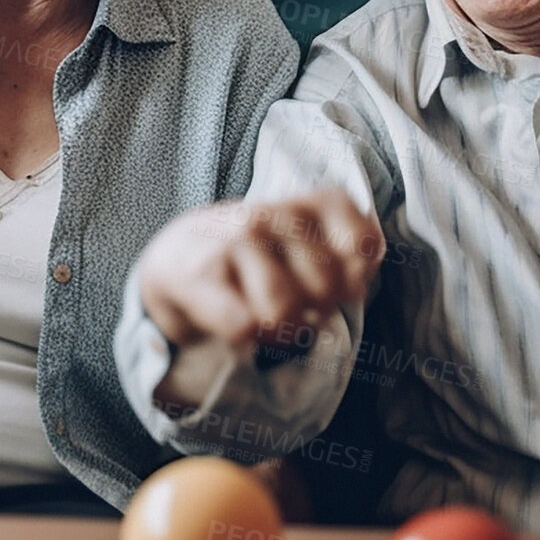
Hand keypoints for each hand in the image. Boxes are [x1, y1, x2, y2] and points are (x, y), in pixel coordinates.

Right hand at [139, 190, 384, 350]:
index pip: (363, 244)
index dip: (356, 279)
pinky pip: (242, 324)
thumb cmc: (259, 259)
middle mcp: (274, 213)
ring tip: (260, 312)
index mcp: (310, 204)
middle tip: (287, 300)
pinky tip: (231, 317)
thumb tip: (357, 283)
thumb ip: (350, 261)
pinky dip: (241, 334)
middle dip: (313, 309)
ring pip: (283, 310)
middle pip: (326, 287)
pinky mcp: (199, 272)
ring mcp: (235, 239)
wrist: (177, 258)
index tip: (332, 284)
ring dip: (275, 328)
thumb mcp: (311, 250)